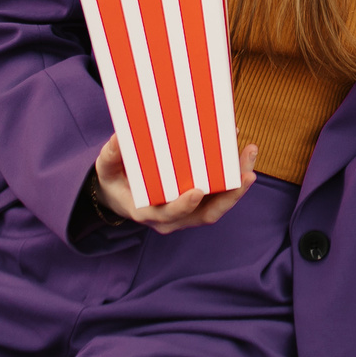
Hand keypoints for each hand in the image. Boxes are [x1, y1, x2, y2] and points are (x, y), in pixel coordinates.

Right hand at [93, 136, 261, 234]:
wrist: (123, 194)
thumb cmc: (115, 180)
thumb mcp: (106, 168)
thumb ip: (111, 155)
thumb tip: (117, 138)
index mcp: (149, 213)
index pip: (169, 215)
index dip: (183, 206)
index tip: (196, 191)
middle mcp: (173, 218)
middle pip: (206, 214)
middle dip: (230, 196)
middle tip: (246, 173)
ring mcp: (189, 212)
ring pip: (219, 205)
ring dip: (239, 185)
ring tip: (250, 155)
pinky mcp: (200, 203)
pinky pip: (221, 194)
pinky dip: (234, 177)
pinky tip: (243, 154)